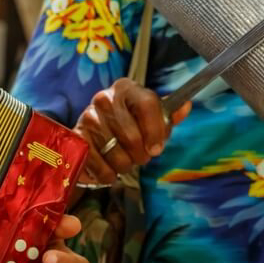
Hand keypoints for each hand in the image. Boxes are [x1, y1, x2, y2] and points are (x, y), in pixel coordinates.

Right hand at [75, 78, 191, 184]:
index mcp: (127, 89)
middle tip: (138, 156)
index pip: (148, 104)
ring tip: (122, 160)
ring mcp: (88, 117)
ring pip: (116, 153)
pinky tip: (108, 168)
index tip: (157, 149)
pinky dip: (107, 173)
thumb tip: (186, 106)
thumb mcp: (149, 121)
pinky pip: (99, 164)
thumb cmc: (127, 128)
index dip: (156, 131)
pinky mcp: (77, 138)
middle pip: (132, 135)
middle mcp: (104, 98)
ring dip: (124, 165)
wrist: (92, 141)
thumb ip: (167, 116)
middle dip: (140, 154)